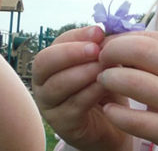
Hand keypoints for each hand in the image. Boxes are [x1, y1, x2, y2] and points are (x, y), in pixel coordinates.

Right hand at [32, 26, 131, 150]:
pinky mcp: (62, 124)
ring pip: (57, 84)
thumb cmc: (106, 91)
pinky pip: (73, 105)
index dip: (76, 36)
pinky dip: (89, 93)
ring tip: (104, 67)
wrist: (115, 126)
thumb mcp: (105, 66)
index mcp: (52, 64)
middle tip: (96, 50)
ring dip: (82, 73)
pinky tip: (105, 86)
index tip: (99, 32)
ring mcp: (49, 104)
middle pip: (44, 62)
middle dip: (70, 53)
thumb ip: (102, 49)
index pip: (57, 43)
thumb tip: (104, 31)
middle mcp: (43, 82)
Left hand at [97, 31, 157, 150]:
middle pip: (138, 50)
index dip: (119, 39)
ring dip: (108, 79)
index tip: (106, 47)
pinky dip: (115, 112)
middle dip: (110, 51)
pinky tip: (110, 110)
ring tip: (104, 83)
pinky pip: (133, 119)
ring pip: (131, 81)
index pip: (147, 36)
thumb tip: (122, 41)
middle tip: (100, 61)